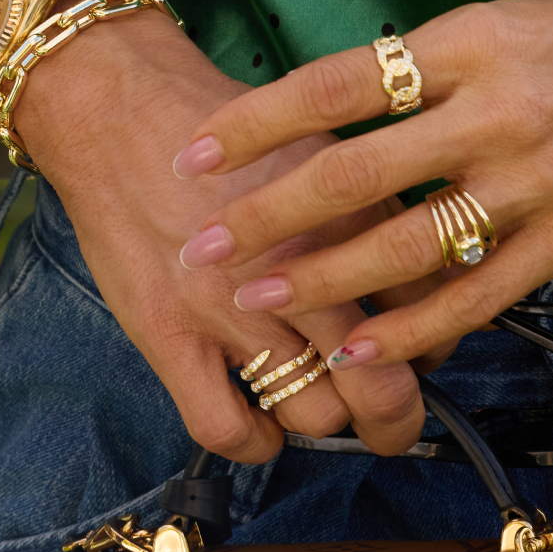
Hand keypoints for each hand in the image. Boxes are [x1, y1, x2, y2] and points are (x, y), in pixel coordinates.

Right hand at [14, 8, 424, 460]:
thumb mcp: (323, 148)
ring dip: (324, 419)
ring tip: (316, 398)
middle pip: (379, 384)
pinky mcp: (169, 334)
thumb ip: (373, 210)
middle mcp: (298, 266)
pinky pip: (226, 426)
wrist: (119, 110)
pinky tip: (260, 421)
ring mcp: (230, 306)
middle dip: (397, 416)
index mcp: (347, 215)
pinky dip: (254, 440)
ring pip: (313, 412)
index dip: (433, 343)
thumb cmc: (227, 131)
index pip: (424, 311)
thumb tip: (422, 272)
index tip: (422, 350)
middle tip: (394, 420)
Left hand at [172, 0, 552, 368]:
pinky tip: (364, 351)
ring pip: (410, 245)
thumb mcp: (510, 17)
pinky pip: (481, 293)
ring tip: (261, 301)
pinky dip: (418, 327)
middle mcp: (495, 112)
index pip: (339, 84)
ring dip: (327, 279)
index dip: (259, 121)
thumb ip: (432, 62)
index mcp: (470, 43)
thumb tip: (345, 103)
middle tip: (202, 247)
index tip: (199, 151)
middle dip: (269, 215)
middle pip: (358, 173)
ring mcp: (536, 182)